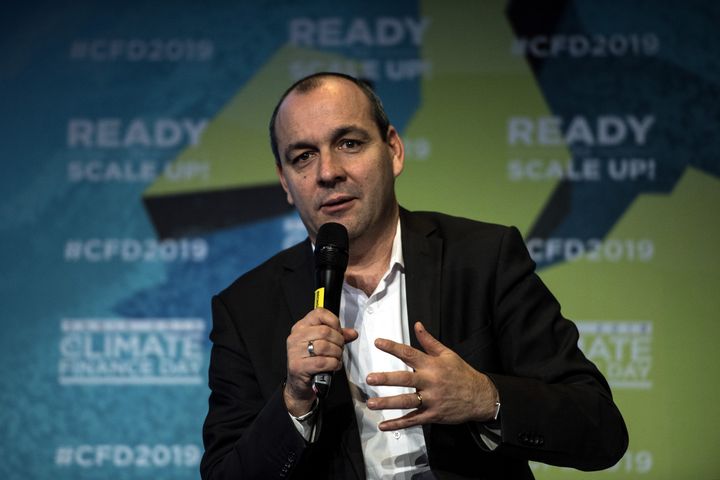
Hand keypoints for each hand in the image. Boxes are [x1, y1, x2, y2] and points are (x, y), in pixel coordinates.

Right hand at [284, 308, 357, 415]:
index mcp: (300, 327)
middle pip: (325, 331)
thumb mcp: (324, 345)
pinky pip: (323, 362)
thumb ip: (338, 336)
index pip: (319, 313)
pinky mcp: (298, 366)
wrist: (299, 385)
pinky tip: (334, 365)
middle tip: (340, 348)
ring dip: (337, 353)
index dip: (334, 321)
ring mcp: (295, 352)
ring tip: (337, 357)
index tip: (338, 331)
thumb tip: (353, 333)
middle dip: (338, 341)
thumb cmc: (312, 362)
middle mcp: (295, 337)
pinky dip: (334, 364)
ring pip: (325, 346)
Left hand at [366, 322, 498, 430]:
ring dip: (388, 403)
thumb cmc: (462, 374)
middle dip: (386, 379)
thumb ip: (429, 341)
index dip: (393, 347)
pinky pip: (413, 420)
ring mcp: (432, 400)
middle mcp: (430, 382)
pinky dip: (398, 424)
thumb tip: (417, 325)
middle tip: (370, 378)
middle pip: (405, 379)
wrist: (480, 396)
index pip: (409, 353)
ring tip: (371, 403)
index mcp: (432, 365)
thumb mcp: (448, 354)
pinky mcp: (433, 415)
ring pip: (407, 402)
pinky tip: (384, 425)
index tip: (378, 343)